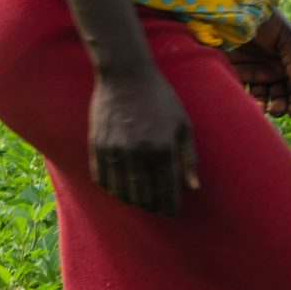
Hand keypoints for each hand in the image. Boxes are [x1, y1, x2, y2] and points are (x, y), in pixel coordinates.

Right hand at [87, 65, 196, 213]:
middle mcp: (138, 153)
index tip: (171, 213)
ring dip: (132, 200)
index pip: (167, 191)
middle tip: (156, 206)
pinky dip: (112, 188)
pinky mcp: (97, 147)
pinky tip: (121, 185)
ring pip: (121, 193)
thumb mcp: (183, 125)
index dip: (169, 207)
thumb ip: (188, 158)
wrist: (126, 76)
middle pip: (143, 198)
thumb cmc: (161, 99)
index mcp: (163, 148)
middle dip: (151, 206)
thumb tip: (193, 189)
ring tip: (140, 197)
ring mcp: (115, 151)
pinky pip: (103, 180)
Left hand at [226, 10, 290, 118]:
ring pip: (261, 98)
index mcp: (288, 65)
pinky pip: (241, 90)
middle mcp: (272, 73)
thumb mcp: (285, 36)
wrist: (241, 7)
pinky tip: (246, 103)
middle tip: (275, 110)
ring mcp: (254, 74)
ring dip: (262, 107)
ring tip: (259, 110)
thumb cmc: (268, 18)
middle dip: (280, 107)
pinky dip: (245, 99)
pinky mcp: (235, 72)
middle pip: (281, 98)